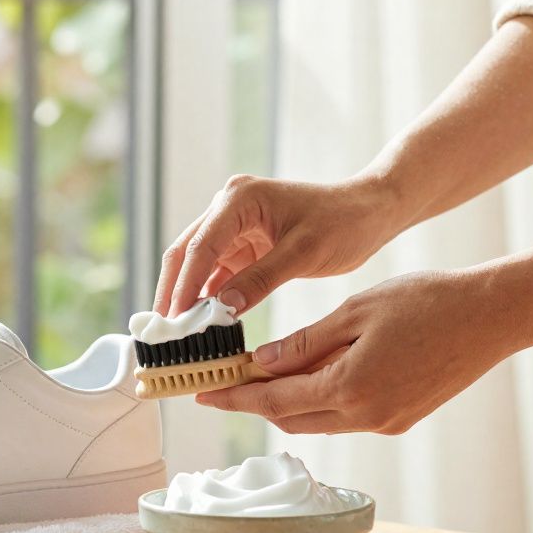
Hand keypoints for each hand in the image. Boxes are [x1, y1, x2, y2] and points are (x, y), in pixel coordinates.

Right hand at [154, 174, 405, 316]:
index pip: (200, 246)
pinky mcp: (242, 244)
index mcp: (240, 199)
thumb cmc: (342, 223)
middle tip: (163, 331)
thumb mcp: (303, 253)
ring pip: (197, 265)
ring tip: (178, 333)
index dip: (184, 285)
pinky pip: (217, 273)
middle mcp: (229, 207)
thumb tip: (222, 308)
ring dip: (187, 296)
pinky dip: (208, 297)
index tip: (175, 319)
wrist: (369, 213)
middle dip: (173, 291)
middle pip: (187, 252)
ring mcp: (233, 226)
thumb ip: (260, 279)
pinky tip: (203, 323)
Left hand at [196, 268, 525, 434]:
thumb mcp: (357, 311)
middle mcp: (367, 416)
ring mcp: (386, 422)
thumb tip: (262, 363)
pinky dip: (321, 399)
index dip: (235, 396)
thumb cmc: (427, 300)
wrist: (493, 316)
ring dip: (288, 401)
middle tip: (225, 380)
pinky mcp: (401, 419)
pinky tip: (310, 374)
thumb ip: (306, 343)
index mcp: (350, 387)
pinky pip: (346, 416)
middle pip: (292, 419)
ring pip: (319, 420)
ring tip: (262, 373)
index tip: (203, 390)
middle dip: (255, 401)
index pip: (274, 401)